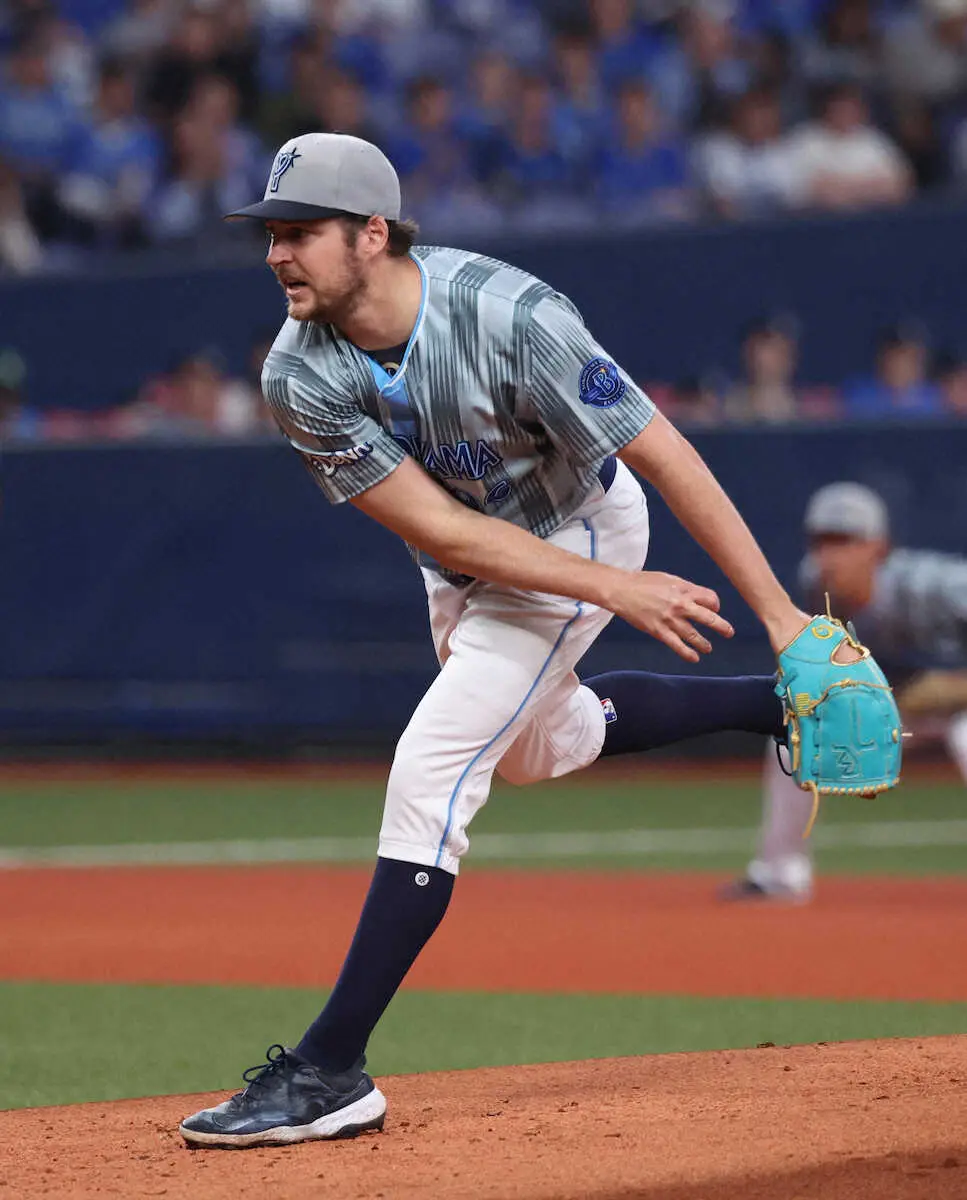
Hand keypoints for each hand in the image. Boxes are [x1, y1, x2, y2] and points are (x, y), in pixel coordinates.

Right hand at [611, 571, 734, 662]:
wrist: (621, 590)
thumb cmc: (643, 582)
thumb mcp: (668, 578)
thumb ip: (685, 588)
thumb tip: (699, 598)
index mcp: (684, 589)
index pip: (710, 599)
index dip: (715, 605)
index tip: (713, 609)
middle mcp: (680, 605)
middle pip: (709, 618)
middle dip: (722, 627)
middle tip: (729, 632)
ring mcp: (670, 619)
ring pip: (694, 636)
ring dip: (704, 644)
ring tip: (708, 648)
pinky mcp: (659, 631)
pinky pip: (677, 646)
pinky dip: (688, 653)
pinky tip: (694, 658)